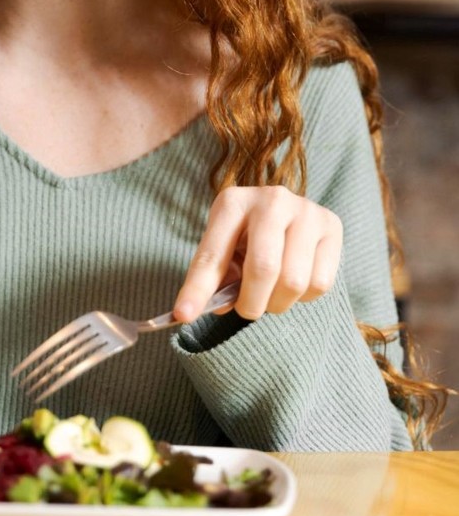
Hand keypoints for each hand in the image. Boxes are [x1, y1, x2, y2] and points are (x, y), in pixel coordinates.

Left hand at [173, 185, 342, 321]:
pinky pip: (320, 283)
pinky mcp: (333, 226)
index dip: (197, 290)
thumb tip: (213, 309)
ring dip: (279, 303)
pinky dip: (304, 297)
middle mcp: (271, 199)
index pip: (212, 255)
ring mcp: (307, 210)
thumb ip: (214, 280)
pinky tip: (295, 280)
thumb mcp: (222, 251)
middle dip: (252, 302)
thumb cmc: (244, 238)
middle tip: (248, 310)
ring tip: (271, 294)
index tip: (182, 316)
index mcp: (232, 202)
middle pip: (264, 268)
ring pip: (295, 281)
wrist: (284, 214)